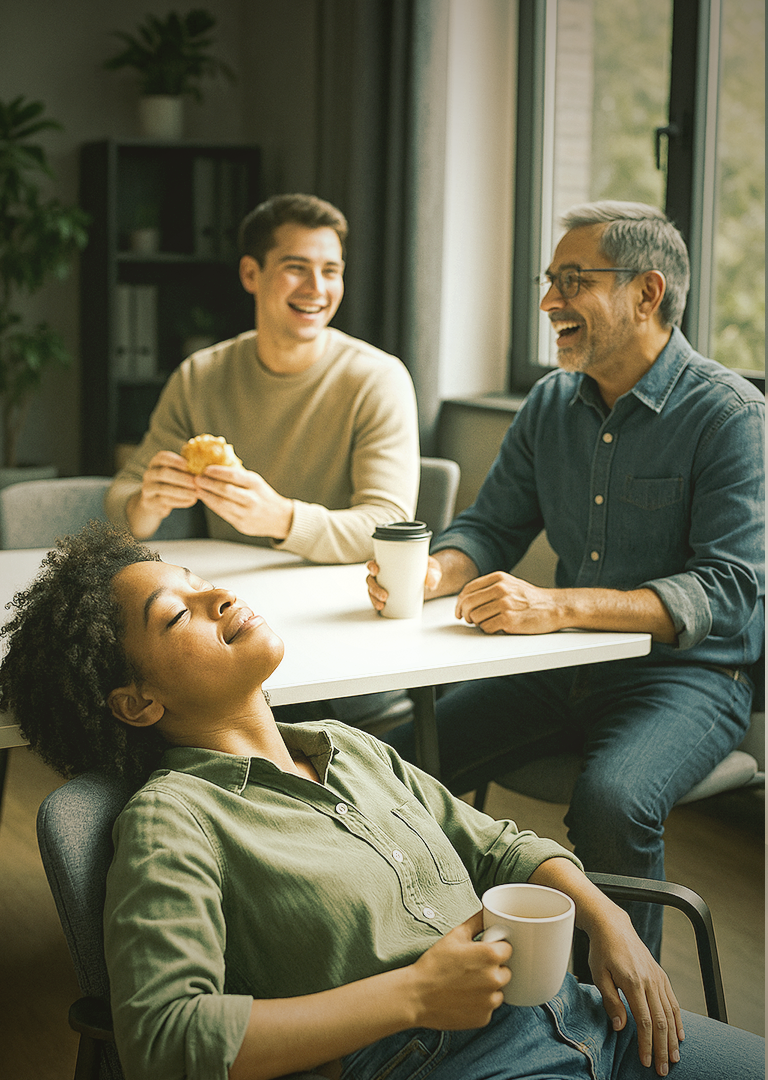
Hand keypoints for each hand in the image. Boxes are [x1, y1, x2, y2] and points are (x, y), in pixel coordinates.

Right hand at [127, 451, 199, 536]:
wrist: (156, 502)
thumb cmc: (174, 483)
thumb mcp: (178, 473)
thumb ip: (189, 467)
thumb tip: (213, 460)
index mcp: (157, 462)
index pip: (163, 457)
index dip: (176, 460)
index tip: (189, 465)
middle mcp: (149, 473)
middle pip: (163, 473)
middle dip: (181, 477)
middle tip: (196, 481)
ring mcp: (147, 488)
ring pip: (163, 488)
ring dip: (182, 491)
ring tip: (196, 493)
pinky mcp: (149, 502)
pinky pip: (164, 501)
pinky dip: (179, 501)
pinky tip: (192, 501)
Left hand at [194, 464, 293, 539]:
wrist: (279, 518)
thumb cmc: (262, 495)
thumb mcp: (255, 481)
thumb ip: (238, 475)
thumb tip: (214, 464)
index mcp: (255, 484)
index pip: (233, 475)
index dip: (217, 472)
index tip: (205, 469)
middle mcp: (252, 499)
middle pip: (225, 490)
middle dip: (208, 484)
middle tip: (196, 479)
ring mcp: (246, 513)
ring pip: (221, 504)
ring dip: (206, 496)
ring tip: (197, 490)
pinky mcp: (241, 524)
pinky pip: (223, 514)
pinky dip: (212, 506)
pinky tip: (206, 500)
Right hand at [366, 556, 442, 611]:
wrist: (429, 579)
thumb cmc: (427, 569)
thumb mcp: (432, 569)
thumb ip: (433, 574)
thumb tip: (431, 583)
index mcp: (389, 562)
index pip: (374, 563)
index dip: (371, 566)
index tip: (375, 571)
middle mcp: (384, 573)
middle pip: (371, 579)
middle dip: (374, 588)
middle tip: (385, 595)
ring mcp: (384, 584)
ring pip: (372, 590)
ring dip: (374, 598)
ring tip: (382, 603)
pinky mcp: (387, 594)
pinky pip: (377, 598)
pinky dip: (376, 603)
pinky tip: (380, 607)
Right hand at [407, 912, 510, 1029]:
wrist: (417, 995)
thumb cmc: (434, 964)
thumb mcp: (454, 936)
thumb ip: (476, 922)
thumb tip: (487, 912)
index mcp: (490, 956)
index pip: (508, 949)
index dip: (496, 949)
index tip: (484, 952)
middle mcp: (495, 979)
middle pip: (505, 971)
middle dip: (493, 968)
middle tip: (472, 968)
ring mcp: (491, 1001)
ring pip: (498, 991)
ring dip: (488, 987)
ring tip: (466, 984)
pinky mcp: (484, 1018)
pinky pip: (489, 1007)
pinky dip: (480, 1004)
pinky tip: (464, 998)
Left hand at [454, 571, 561, 634]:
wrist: (554, 607)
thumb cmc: (530, 599)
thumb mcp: (510, 584)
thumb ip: (489, 588)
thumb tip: (466, 600)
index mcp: (498, 578)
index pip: (468, 589)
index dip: (460, 602)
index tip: (459, 611)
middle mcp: (500, 589)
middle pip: (468, 603)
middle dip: (465, 614)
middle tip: (469, 620)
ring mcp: (504, 604)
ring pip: (475, 616)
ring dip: (478, 623)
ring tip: (489, 622)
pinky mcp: (509, 619)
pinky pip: (486, 627)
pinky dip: (488, 630)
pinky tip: (497, 627)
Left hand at [586, 909, 684, 1076]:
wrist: (613, 926)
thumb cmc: (602, 951)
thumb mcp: (598, 975)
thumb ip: (610, 1002)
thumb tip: (621, 1027)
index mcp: (633, 982)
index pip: (644, 1021)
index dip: (646, 1044)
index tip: (645, 1061)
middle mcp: (650, 981)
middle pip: (661, 1022)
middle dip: (662, 1048)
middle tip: (662, 1069)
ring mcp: (658, 978)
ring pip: (670, 1014)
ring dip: (673, 1038)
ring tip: (673, 1058)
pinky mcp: (661, 975)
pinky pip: (673, 1001)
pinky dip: (678, 1020)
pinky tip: (679, 1035)